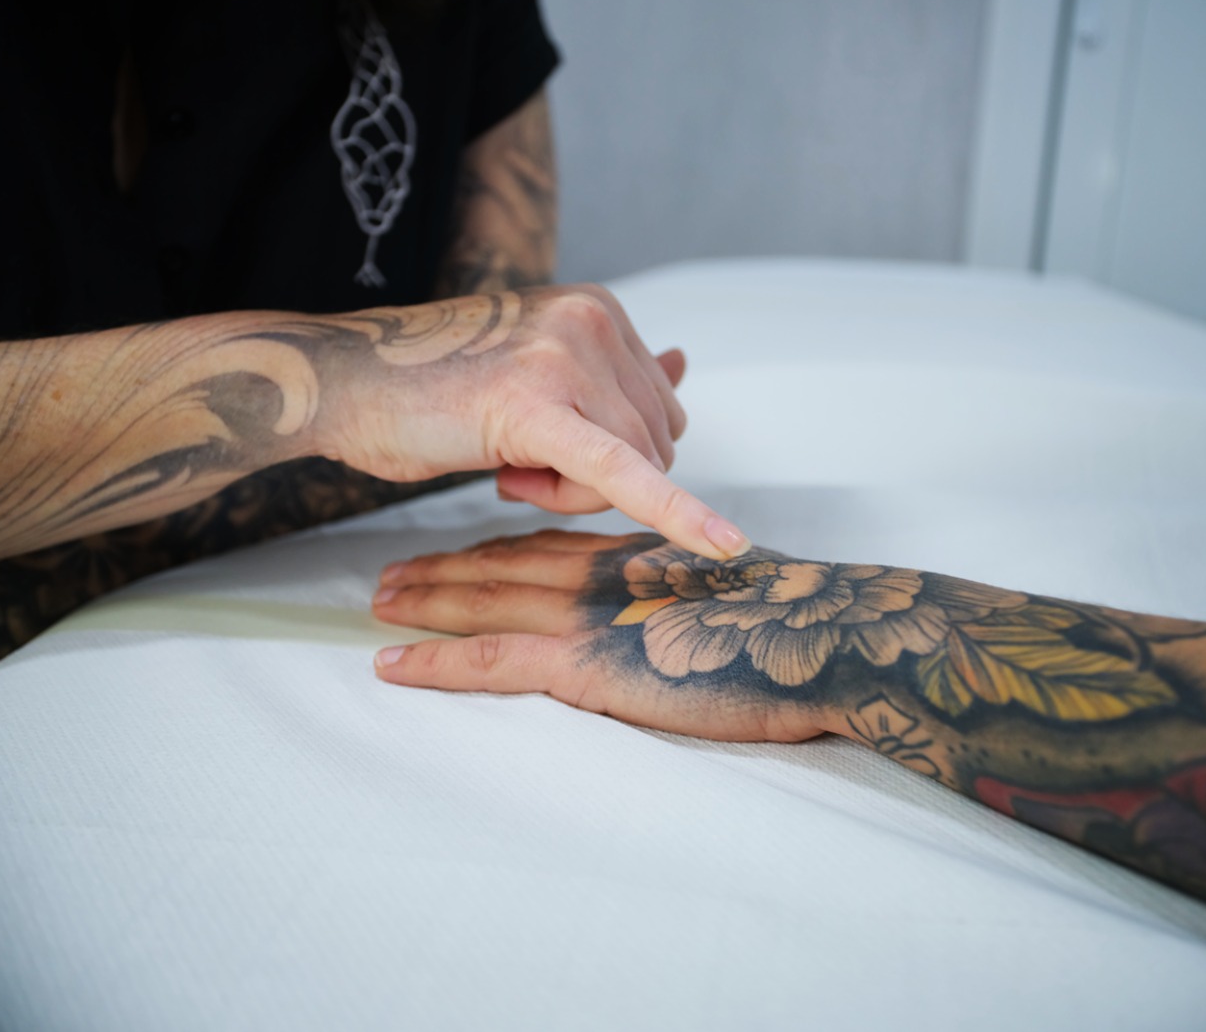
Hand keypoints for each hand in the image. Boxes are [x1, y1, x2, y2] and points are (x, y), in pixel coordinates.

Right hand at [311, 285, 750, 560]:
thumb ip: (611, 372)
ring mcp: (566, 358)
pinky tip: (721, 547)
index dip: (613, 452)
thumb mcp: (535, 370)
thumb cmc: (431, 385)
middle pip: (657, 442)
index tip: (549, 446)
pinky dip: (676, 514)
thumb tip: (685, 362)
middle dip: (598, 476)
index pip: (659, 410)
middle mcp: (593, 320)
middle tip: (516, 460)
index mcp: (600, 309)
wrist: (343, 381)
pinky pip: (620, 474)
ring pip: (634, 468)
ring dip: (572, 491)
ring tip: (501, 460)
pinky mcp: (535, 407)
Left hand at [370, 529, 841, 742]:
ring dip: (425, 602)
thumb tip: (700, 576)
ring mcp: (588, 613)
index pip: (548, 538)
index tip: (457, 547)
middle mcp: (600, 570)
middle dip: (440, 567)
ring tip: (377, 605)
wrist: (828, 633)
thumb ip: (698, 567)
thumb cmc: (799, 616)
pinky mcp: (586, 662)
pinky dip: (437, 663)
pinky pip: (492, 662)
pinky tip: (392, 667)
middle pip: (501, 561)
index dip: (496, 542)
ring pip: (484, 599)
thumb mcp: (740, 577)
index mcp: (635, 549)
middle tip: (388, 574)